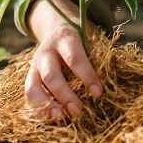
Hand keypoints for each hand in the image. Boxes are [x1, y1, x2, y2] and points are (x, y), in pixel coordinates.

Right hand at [24, 0, 102, 119]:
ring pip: (33, 86)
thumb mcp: (90, 36)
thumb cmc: (81, 35)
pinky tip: (48, 118)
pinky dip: (36, 108)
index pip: (75, 58)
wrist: (55, 24)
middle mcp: (47, 51)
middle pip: (51, 74)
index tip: (97, 93)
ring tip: (60, 117)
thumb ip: (99, 54)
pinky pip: (28, 94)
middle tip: (77, 110)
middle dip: (64, 94)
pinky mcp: (30, 75)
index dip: (86, 76)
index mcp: (66, 38)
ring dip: (45, 104)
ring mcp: (35, 64)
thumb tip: (114, 78)